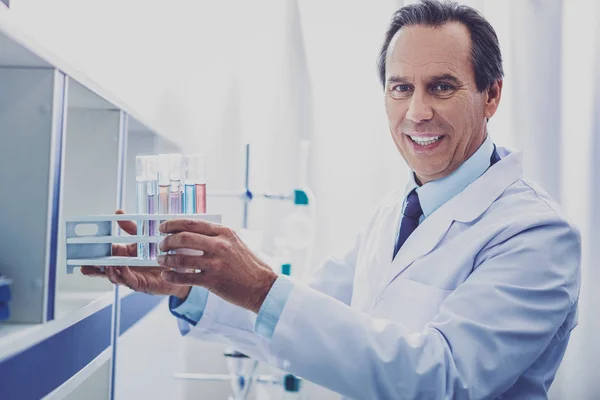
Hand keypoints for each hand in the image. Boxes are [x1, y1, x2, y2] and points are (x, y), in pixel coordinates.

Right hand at [80, 210, 190, 299]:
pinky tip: (119, 267)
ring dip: (106, 270)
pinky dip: (122, 273)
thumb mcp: (145, 236)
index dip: (95, 250)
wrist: (181, 267)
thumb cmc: (162, 252)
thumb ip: (131, 227)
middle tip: (82, 262)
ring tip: (100, 264)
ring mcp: (131, 275)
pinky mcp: (140, 284)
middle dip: (93, 265)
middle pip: (104, 266)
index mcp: (125, 253)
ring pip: (113, 275)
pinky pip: (128, 279)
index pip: (106, 251)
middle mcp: (125, 265)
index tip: (84, 247)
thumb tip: (118, 212)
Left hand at [156, 219, 277, 312]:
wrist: (261, 286)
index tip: (162, 227)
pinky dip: (172, 276)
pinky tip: (167, 275)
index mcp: (224, 232)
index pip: (192, 223)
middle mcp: (220, 245)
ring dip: (167, 259)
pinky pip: (185, 277)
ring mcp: (216, 263)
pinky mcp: (212, 281)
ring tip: (161, 260)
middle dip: (167, 241)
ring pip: (181, 258)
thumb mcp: (235, 243)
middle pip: (183, 238)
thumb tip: (190, 232)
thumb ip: (215, 236)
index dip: (173, 224)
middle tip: (161, 245)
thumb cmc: (248, 265)